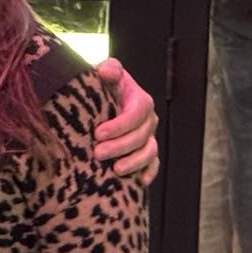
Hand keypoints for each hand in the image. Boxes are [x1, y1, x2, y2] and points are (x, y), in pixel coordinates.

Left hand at [93, 57, 159, 184]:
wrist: (98, 102)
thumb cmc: (99, 88)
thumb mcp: (102, 75)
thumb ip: (108, 70)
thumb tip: (107, 71)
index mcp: (139, 100)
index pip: (137, 112)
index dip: (120, 124)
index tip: (98, 133)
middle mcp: (147, 119)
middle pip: (142, 135)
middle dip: (121, 146)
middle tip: (98, 153)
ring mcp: (148, 136)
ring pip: (149, 151)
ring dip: (134, 162)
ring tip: (115, 170)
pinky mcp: (146, 151)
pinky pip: (153, 164)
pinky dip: (148, 172)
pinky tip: (140, 181)